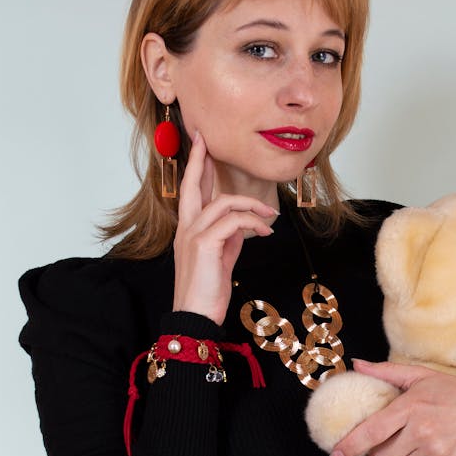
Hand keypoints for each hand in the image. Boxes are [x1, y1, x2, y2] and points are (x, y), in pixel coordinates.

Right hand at [172, 133, 277, 321]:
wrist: (195, 316)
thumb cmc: (206, 291)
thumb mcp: (221, 258)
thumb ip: (228, 238)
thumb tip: (243, 224)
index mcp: (188, 230)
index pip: (191, 192)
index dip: (197, 168)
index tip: (202, 146)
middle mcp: (185, 228)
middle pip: (192, 185)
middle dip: (201, 160)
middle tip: (205, 139)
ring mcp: (192, 234)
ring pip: (223, 202)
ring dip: (252, 205)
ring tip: (270, 214)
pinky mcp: (203, 243)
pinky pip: (234, 221)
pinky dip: (253, 222)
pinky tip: (265, 232)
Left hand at [330, 359, 455, 455]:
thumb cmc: (451, 392)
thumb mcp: (420, 376)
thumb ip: (386, 372)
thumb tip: (356, 365)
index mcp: (410, 408)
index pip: (372, 432)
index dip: (350, 445)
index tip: (336, 454)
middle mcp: (421, 432)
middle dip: (379, 453)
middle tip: (391, 442)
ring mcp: (435, 452)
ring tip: (409, 450)